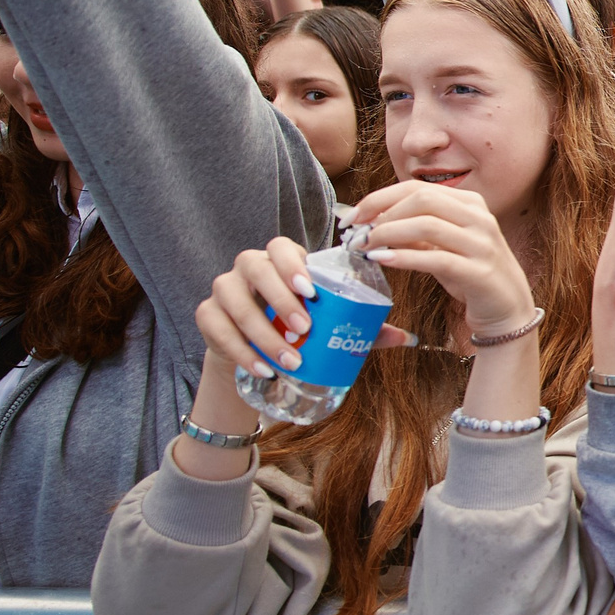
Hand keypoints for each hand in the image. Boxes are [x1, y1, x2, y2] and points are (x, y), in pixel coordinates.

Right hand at [194, 237, 414, 382]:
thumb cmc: (300, 330)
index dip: (292, 264)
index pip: (282, 247)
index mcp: (282, 262)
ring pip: (232, 299)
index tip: (311, 290)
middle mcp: (249, 268)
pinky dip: (239, 349)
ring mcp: (224, 289)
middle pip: (255, 267)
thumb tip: (408, 338)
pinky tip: (262, 367)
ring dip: (261, 330)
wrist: (257, 354)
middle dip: (279, 297)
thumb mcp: (331, 327)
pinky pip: (216, 326)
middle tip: (304, 328)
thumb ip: (363, 328)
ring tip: (289, 358)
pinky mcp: (206, 315)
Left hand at [347, 180, 536, 335]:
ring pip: (427, 224)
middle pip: (422, 199)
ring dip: (389, 233)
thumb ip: (415, 232)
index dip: (379, 198)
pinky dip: (405, 257)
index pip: (417, 188)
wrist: (507, 308)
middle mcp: (479, 218)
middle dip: (382, 213)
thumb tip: (373, 223)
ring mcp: (482, 244)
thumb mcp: (442, 247)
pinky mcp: (479, 272)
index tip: (353, 216)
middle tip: (357, 232)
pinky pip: (436, 258)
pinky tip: (383, 260)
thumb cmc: (470, 273)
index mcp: (471, 204)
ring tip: (366, 246)